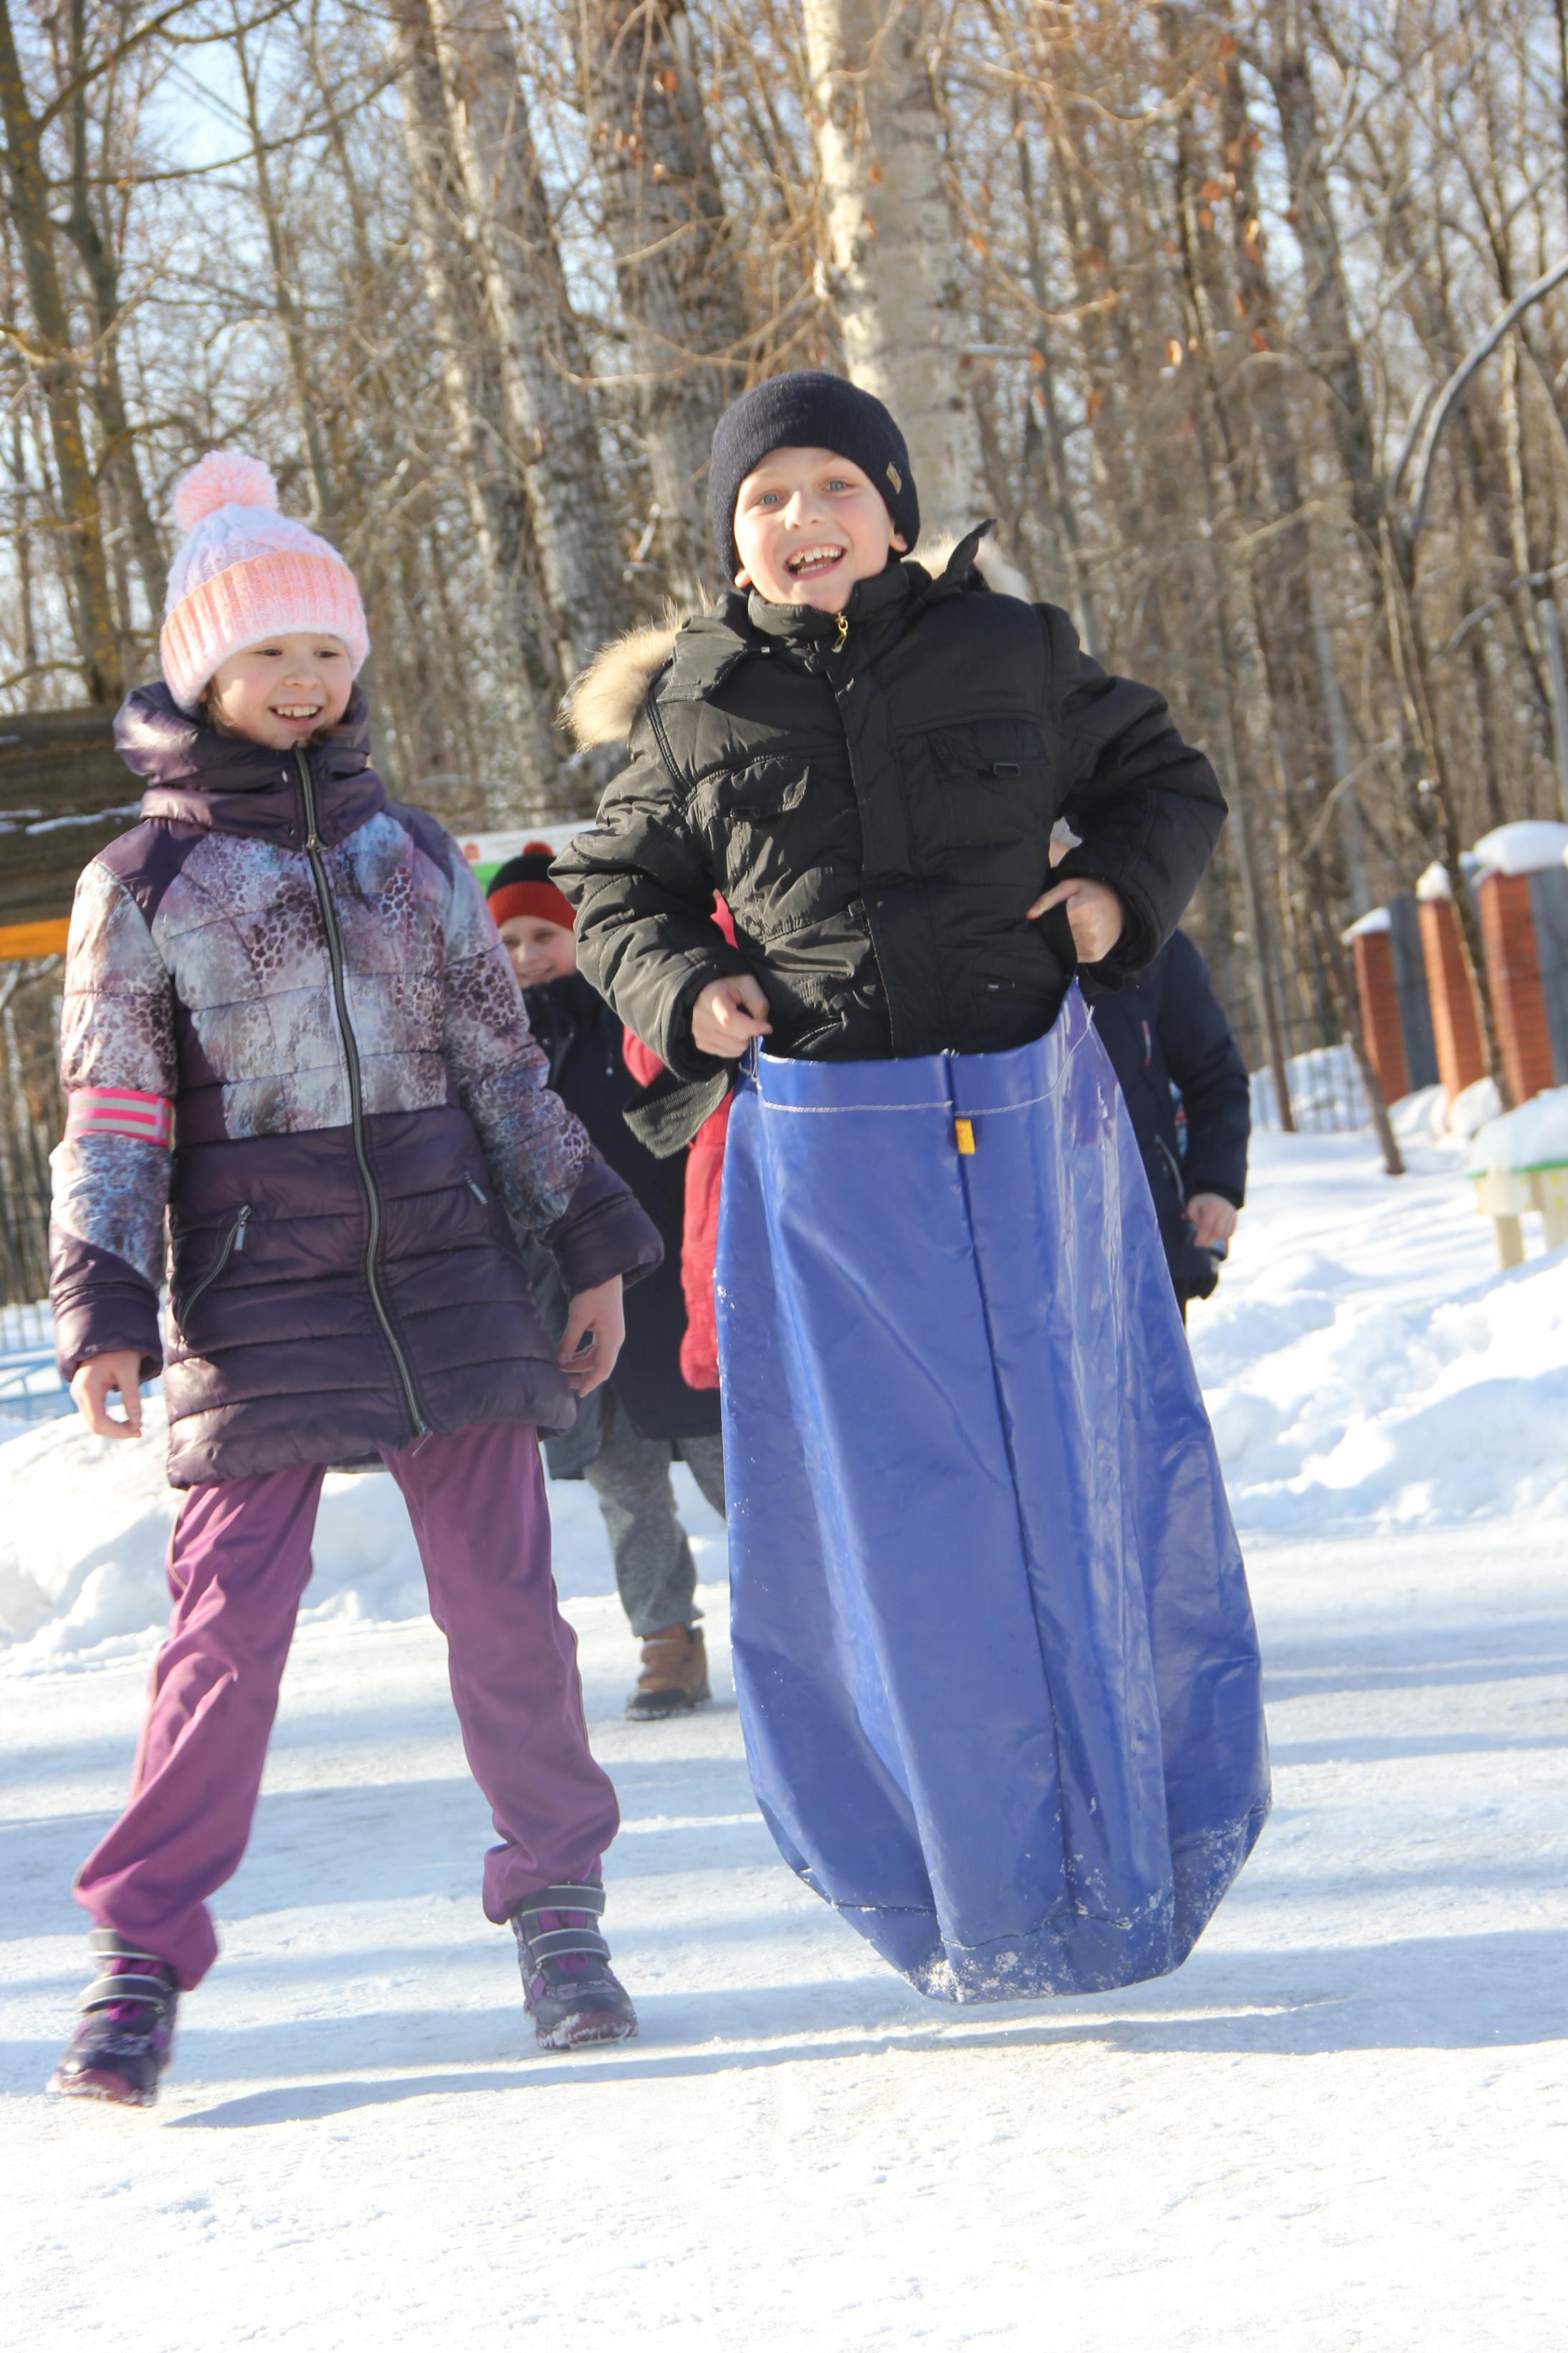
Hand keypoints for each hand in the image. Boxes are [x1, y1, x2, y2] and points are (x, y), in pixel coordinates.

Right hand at [70, 1349, 143, 1437]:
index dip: (117, 1431)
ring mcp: (78, 1394)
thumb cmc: (120, 1351)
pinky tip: (126, 1421)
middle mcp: (78, 1393)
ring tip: (135, 1428)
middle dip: (116, 1432)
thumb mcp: (129, 1372)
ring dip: (113, 1428)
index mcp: (87, 1388)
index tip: (138, 1432)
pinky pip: (94, 1414)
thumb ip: (132, 1397)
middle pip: (94, 1425)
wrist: (108, 1336)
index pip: (98, 1421)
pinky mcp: (84, 1394)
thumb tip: (137, 1423)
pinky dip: (109, 1421)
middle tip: (139, 1432)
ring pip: (93, 1422)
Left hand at [557, 1276, 624, 1396]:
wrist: (604, 1272)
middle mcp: (615, 1339)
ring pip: (596, 1358)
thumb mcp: (577, 1317)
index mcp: (611, 1338)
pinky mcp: (606, 1329)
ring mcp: (612, 1335)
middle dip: (583, 1377)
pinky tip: (569, 1357)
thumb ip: (568, 1341)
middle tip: (564, 1384)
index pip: (602, 1369)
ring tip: (562, 1370)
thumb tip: (559, 1362)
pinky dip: (582, 1355)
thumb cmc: (592, 1292)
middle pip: (600, 1366)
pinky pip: (595, 1349)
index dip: (590, 1383)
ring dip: (580, 1366)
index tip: (578, 1394)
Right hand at [691, 974, 771, 1059]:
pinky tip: (732, 1034)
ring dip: (743, 1040)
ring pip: (735, 1049)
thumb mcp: (748, 984)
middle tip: (749, 1021)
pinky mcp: (700, 1044)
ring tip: (740, 1027)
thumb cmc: (729, 985)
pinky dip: (734, 1047)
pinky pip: (727, 1054)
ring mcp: (699, 1033)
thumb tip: (763, 1029)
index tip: (767, 1027)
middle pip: (737, 1038)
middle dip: (750, 1032)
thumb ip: (758, 1003)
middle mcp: (701, 1018)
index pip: (730, 1020)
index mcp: (712, 999)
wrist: (705, 991)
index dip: (752, 1027)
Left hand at [1027, 875, 1124, 962]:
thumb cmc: (1092, 891)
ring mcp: (1093, 946)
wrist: (1122, 903)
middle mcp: (1088, 932)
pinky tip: (1081, 935)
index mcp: (1081, 912)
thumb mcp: (1069, 887)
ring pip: (1065, 948)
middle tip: (1069, 919)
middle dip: (1058, 930)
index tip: (1057, 914)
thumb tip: (1029, 915)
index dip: (1051, 920)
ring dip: (1066, 940)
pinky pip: (1075, 956)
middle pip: (1058, 937)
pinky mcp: (1096, 956)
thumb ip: (1047, 899)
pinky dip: (1074, 947)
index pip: (1052, 925)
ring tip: (1077, 926)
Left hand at [1186, 1193, 1237, 1249]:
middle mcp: (1223, 1210)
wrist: (1215, 1192)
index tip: (1196, 1244)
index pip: (1206, 1227)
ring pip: (1224, 1234)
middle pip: (1217, 1232)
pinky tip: (1216, 1234)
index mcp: (1211, 1207)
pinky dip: (1223, 1236)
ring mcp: (1231, 1214)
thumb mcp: (1192, 1207)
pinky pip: (1230, 1232)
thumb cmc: (1201, 1202)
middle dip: (1208, 1241)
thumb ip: (1194, 1219)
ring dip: (1215, 1239)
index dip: (1201, 1238)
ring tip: (1208, 1237)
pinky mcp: (1235, 1217)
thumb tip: (1199, 1232)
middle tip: (1201, 1244)